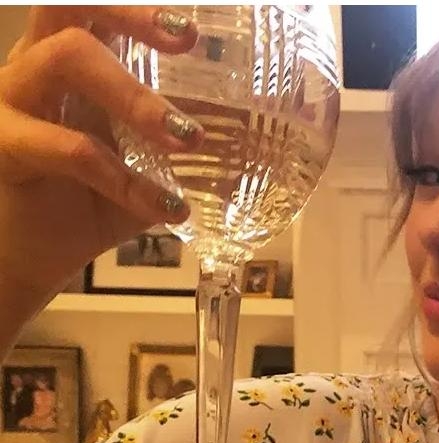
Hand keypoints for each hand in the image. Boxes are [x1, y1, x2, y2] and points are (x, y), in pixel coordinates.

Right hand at [0, 6, 202, 296]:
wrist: (25, 261)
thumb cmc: (82, 205)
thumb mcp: (143, 168)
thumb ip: (181, 147)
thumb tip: (253, 143)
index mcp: (70, 66)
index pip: (94, 10)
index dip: (138, 8)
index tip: (191, 27)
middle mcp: (34, 70)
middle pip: (68, 8)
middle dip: (133, 16)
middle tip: (187, 41)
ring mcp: (11, 102)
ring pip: (64, 59)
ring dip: (135, 95)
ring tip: (188, 136)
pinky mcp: (4, 147)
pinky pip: (70, 148)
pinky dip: (126, 179)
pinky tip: (166, 208)